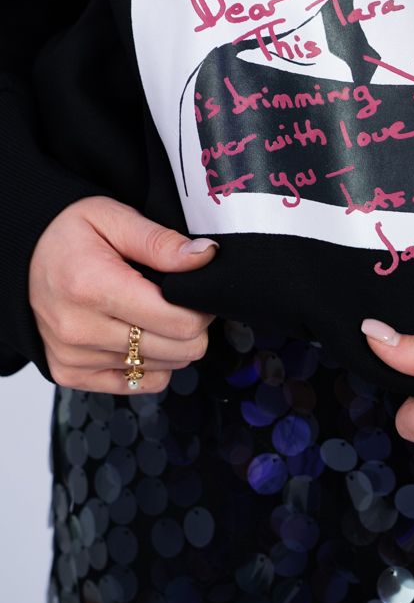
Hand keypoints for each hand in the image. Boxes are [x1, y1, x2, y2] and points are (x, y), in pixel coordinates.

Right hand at [28, 195, 219, 392]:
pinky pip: (136, 384)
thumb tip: (205, 257)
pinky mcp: (70, 375)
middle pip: (177, 351)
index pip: (178, 322)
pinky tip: (142, 336)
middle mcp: (79, 329)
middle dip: (194, 326)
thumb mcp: (113, 218)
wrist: (20, 258)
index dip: (202, 308)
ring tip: (155, 313)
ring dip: (171, 345)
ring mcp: (73, 357)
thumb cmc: (67, 235)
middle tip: (182, 301)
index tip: (198, 291)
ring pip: (161, 370)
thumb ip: (160, 241)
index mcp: (93, 287)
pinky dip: (150, 364)